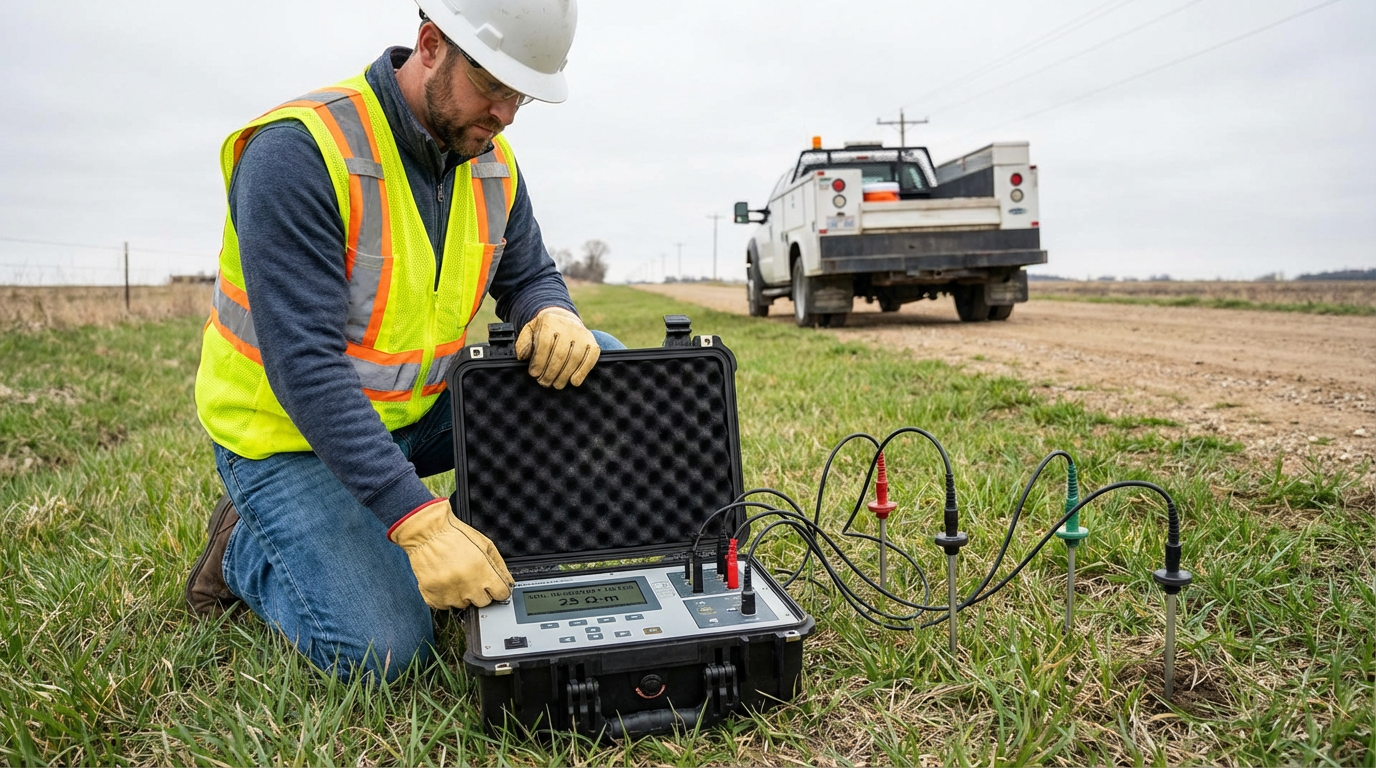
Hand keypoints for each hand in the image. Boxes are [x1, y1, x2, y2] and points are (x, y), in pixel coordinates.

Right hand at [388, 498, 513, 609]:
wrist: (427, 533)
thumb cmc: (455, 536)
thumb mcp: (485, 545)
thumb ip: (499, 566)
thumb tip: (508, 582)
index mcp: (483, 572)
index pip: (501, 594)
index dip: (498, 589)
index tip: (494, 586)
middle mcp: (468, 586)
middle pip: (483, 602)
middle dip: (480, 591)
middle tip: (471, 576)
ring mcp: (450, 594)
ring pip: (463, 605)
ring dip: (462, 594)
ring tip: (455, 575)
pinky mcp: (434, 597)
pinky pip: (445, 606)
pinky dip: (445, 596)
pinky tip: (444, 581)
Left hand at [514, 306, 599, 388]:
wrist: (563, 319)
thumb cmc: (544, 330)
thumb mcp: (529, 331)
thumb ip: (523, 343)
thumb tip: (523, 357)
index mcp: (549, 322)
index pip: (545, 345)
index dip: (539, 362)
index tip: (534, 374)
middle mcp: (568, 326)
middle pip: (560, 354)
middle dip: (551, 372)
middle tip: (544, 382)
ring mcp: (583, 334)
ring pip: (575, 358)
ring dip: (564, 375)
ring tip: (556, 384)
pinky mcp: (593, 343)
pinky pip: (591, 358)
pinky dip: (583, 372)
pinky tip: (574, 381)